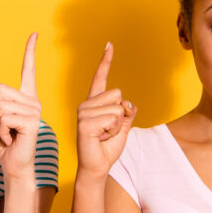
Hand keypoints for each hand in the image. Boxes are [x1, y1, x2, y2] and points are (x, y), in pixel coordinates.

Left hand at [0, 32, 41, 183]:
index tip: (35, 34)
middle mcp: (33, 101)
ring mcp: (35, 111)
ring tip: (10, 134)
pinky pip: (4, 117)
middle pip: (1, 90)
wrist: (14, 165)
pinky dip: (2, 130)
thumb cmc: (6, 144)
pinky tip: (12, 138)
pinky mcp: (32, 122)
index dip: (30, 51)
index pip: (29, 69)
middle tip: (6, 128)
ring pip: (1, 105)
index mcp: (26, 97)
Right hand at [76, 43, 136, 182]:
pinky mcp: (84, 124)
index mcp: (94, 102)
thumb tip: (129, 104)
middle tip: (108, 130)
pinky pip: (112, 120)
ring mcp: (83, 113)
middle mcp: (86, 104)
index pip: (100, 78)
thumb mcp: (123, 128)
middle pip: (118, 95)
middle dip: (121, 115)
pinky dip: (112, 132)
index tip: (109, 44)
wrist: (97, 168)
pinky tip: (100, 138)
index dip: (105, 61)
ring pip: (116, 109)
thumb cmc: (107, 148)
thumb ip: (127, 114)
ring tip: (103, 135)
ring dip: (117, 126)